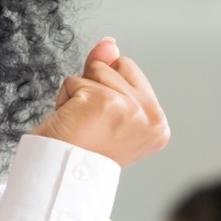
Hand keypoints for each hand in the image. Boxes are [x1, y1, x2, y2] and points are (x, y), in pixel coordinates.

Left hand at [31, 38, 168, 166]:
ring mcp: (130, 108)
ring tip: (79, 126)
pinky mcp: (104, 102)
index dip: (106, 90)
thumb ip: (110, 71)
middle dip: (95, 87)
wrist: (61, 178)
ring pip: (96, 71)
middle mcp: (152, 118)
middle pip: (117, 65)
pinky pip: (73, 81)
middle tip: (89, 124)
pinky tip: (70, 125)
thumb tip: (109, 42)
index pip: (130, 72)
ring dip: (78, 95)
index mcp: (159, 124)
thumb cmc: (80, 150)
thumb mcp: (103, 108)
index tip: (101, 125)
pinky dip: (64, 100)